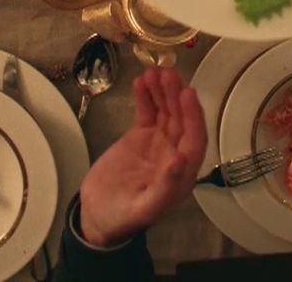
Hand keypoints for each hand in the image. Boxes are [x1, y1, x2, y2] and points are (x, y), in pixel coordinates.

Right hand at [78, 68, 204, 247]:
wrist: (96, 216)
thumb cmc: (121, 219)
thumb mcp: (144, 208)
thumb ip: (165, 186)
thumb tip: (181, 160)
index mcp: (182, 173)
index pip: (194, 139)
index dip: (193, 116)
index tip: (187, 94)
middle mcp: (174, 154)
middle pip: (180, 120)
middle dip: (176, 96)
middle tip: (168, 74)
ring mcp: (157, 143)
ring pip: (165, 112)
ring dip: (162, 92)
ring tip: (154, 72)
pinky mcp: (139, 136)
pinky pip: (147, 113)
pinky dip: (145, 97)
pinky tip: (141, 82)